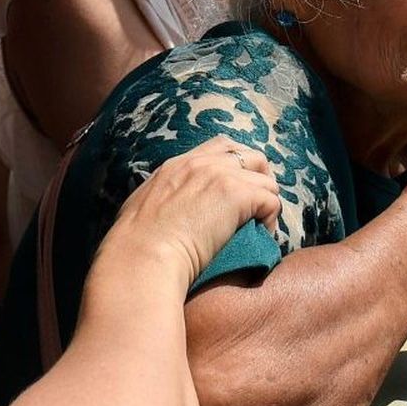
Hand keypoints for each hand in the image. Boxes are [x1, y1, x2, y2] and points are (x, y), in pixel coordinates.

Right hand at [95, 135, 281, 293]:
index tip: (241, 186)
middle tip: (259, 205)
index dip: (238, 164)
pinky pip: (272, 202)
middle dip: (262, 178)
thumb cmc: (134, 247)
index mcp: (178, 164)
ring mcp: (222, 176)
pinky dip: (271, 220)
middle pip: (252, 156)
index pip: (221, 146)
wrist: (141, 258)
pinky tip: (261, 236)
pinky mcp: (239, 195)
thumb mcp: (141, 207)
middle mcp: (202, 163)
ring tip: (260, 226)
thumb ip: (160, 196)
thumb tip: (167, 209)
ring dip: (267, 203)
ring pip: (267, 181)